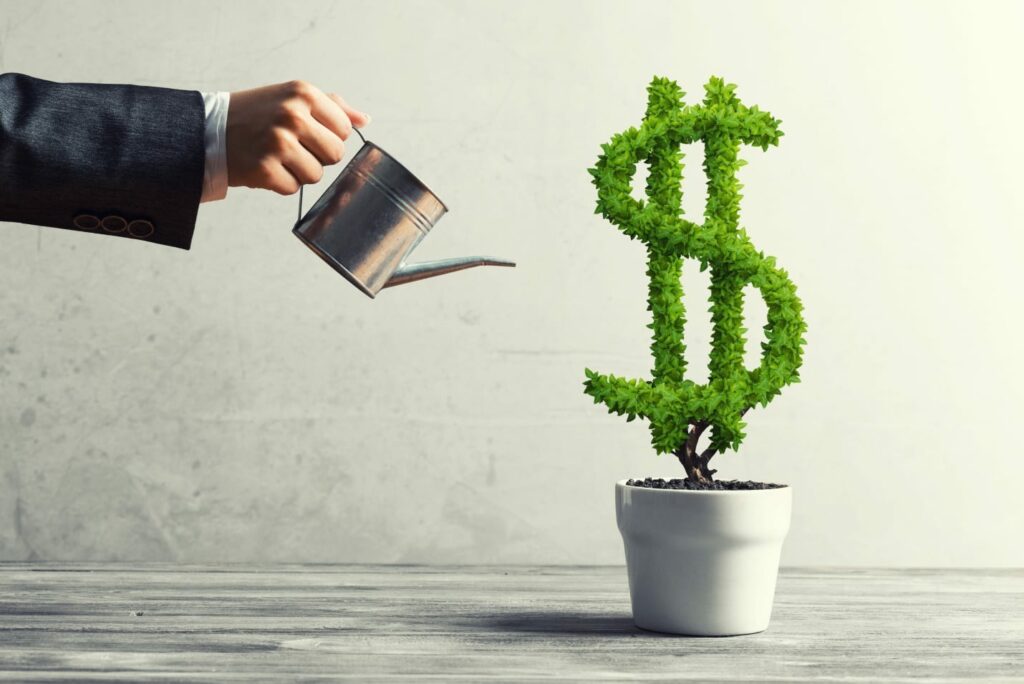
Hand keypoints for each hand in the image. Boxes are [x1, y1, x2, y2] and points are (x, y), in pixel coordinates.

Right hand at [226, 80, 369, 194]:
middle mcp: (292, 115)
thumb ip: (332, 106)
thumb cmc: (256, 114)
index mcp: (304, 93)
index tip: (307, 132)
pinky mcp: (265, 169)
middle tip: (292, 147)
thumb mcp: (292, 97)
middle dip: (318, 156)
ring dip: (299, 172)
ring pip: (316, 175)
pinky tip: (265, 166)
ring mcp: (279, 143)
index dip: (328, 136)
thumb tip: (365, 120)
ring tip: (277, 156)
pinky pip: (293, 188)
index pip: (344, 129)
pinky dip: (280, 183)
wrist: (209, 130)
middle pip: (335, 155)